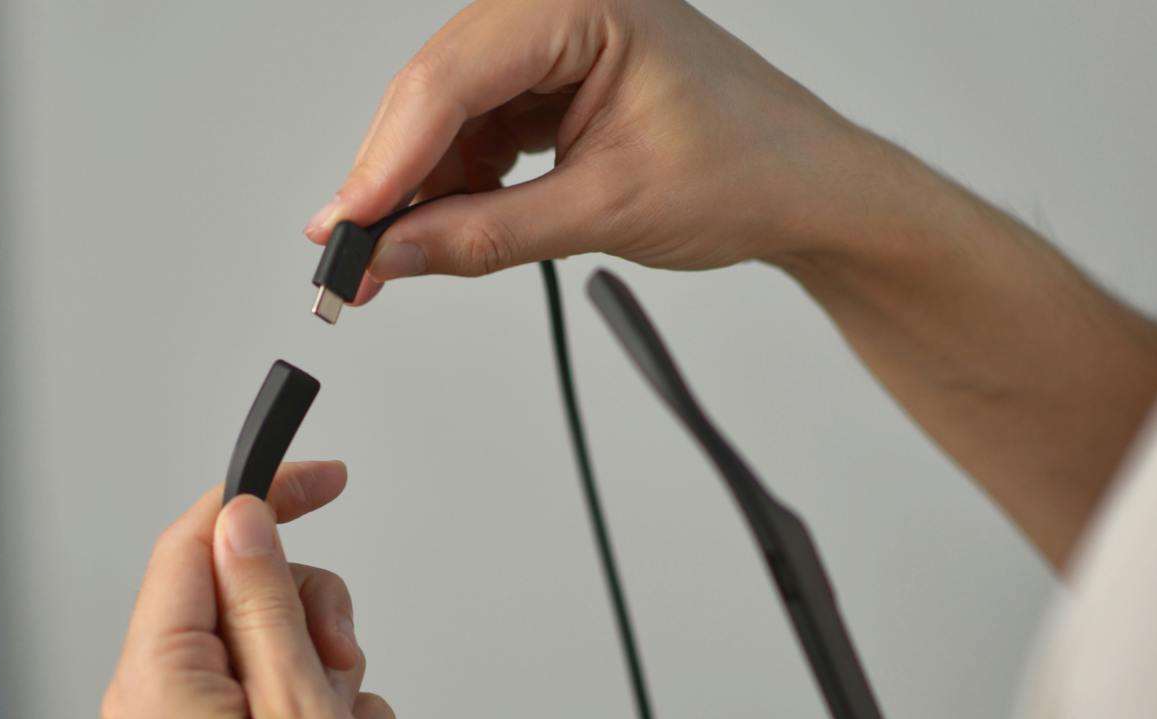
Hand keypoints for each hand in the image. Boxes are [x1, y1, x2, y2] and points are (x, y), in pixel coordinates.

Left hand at [101, 461, 506, 718]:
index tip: (316, 478)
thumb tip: (241, 525)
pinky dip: (320, 709)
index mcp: (152, 693)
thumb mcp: (305, 707)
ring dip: (318, 664)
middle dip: (301, 608)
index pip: (189, 550)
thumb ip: (267, 602)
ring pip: (259, 646)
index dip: (257, 501)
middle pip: (228, 595)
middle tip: (339, 658)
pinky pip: (270, 701)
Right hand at [305, 0, 881, 303]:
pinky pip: (478, 126)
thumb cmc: (750, 170)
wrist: (810, 188)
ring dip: (418, 185)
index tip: (347, 225)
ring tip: (389, 256)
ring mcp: (556, 40)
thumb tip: (394, 254)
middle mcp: (562, 6)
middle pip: (437, 87)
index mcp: (587, 3)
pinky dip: (455, 181)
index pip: (456, 75)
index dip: (390, 157)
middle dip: (391, 175)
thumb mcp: (608, 211)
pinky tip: (438, 227)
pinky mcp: (555, 78)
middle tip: (347, 254)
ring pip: (448, 111)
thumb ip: (489, 235)